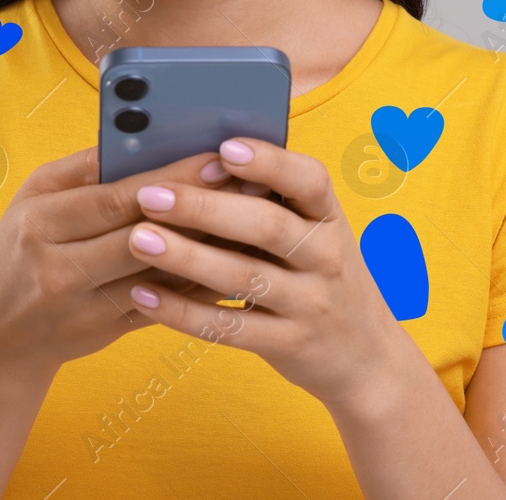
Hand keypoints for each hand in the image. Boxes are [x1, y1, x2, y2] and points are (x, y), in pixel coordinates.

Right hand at [0, 145, 259, 381]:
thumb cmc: (18, 251)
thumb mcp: (33, 199)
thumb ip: (84, 168)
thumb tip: (145, 135)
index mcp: (42, 223)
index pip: (116, 198)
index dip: (172, 179)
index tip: (217, 156)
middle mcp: (61, 268)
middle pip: (146, 235)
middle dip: (203, 207)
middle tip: (252, 182)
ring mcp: (87, 307)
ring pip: (163, 274)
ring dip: (212, 246)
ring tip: (255, 217)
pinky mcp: (109, 332)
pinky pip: (167, 304)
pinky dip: (201, 282)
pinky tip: (236, 259)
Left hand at [122, 136, 423, 412]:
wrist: (366, 357)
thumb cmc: (321, 276)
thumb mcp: (315, 234)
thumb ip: (272, 203)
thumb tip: (198, 160)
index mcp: (329, 217)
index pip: (309, 180)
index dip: (269, 162)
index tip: (224, 148)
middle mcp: (326, 257)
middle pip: (267, 226)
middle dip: (205, 207)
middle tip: (151, 195)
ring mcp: (310, 304)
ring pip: (245, 277)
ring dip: (187, 256)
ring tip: (139, 238)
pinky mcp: (289, 345)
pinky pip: (230, 329)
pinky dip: (183, 312)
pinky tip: (144, 295)